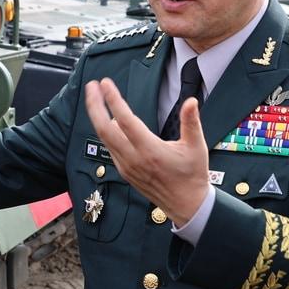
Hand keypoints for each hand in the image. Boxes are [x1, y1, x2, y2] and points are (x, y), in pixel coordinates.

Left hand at [83, 77, 208, 225]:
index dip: (114, 100)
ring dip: (97, 116)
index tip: (106, 83)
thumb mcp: (196, 147)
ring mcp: (127, 166)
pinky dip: (104, 131)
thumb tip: (191, 101)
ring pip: (104, 138)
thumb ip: (191, 122)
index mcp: (151, 151)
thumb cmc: (192, 175)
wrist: (186, 205)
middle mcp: (134, 159)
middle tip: (92, 86)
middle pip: (105, 129)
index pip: (126, 121)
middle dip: (95, 105)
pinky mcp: (125, 171)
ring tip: (95, 97)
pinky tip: (106, 119)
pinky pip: (109, 147)